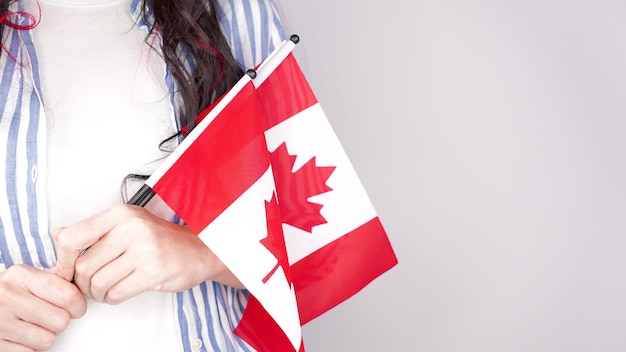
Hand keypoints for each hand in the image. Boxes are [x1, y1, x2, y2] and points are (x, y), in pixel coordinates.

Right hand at [0, 264, 86, 351]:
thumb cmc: (6, 292)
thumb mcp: (26, 277)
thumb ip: (52, 279)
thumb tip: (79, 285)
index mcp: (21, 275)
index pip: (67, 295)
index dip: (78, 305)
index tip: (75, 308)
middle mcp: (7, 296)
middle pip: (61, 320)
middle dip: (61, 321)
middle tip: (51, 317)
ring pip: (47, 340)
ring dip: (46, 336)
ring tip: (35, 326)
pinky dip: (29, 347)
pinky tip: (20, 335)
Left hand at [53, 204, 241, 304]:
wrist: (200, 250)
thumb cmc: (161, 238)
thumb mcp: (127, 224)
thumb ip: (92, 229)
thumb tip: (57, 233)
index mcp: (121, 214)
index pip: (74, 237)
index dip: (64, 258)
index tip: (68, 267)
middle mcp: (131, 229)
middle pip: (83, 266)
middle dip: (82, 281)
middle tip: (92, 282)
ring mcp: (143, 251)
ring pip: (97, 283)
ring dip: (98, 292)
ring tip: (109, 286)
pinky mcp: (152, 273)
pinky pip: (115, 294)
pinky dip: (112, 298)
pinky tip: (120, 290)